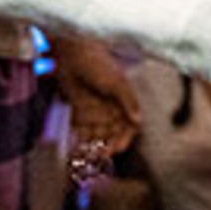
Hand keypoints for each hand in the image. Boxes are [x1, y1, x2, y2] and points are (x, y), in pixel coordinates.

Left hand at [50, 36, 141, 157]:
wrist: (72, 54)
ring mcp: (95, 112)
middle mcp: (111, 110)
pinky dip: (79, 139)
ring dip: (92, 146)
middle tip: (99, 156)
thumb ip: (128, 100)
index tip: (117, 149)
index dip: (124, 139)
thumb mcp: (117, 81)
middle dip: (107, 146)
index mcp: (124, 103)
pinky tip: (75, 147)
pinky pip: (81, 131)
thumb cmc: (98, 63)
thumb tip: (138, 120)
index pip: (129, 127)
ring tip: (85, 156)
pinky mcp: (80, 113)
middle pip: (112, 135)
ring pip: (97, 136)